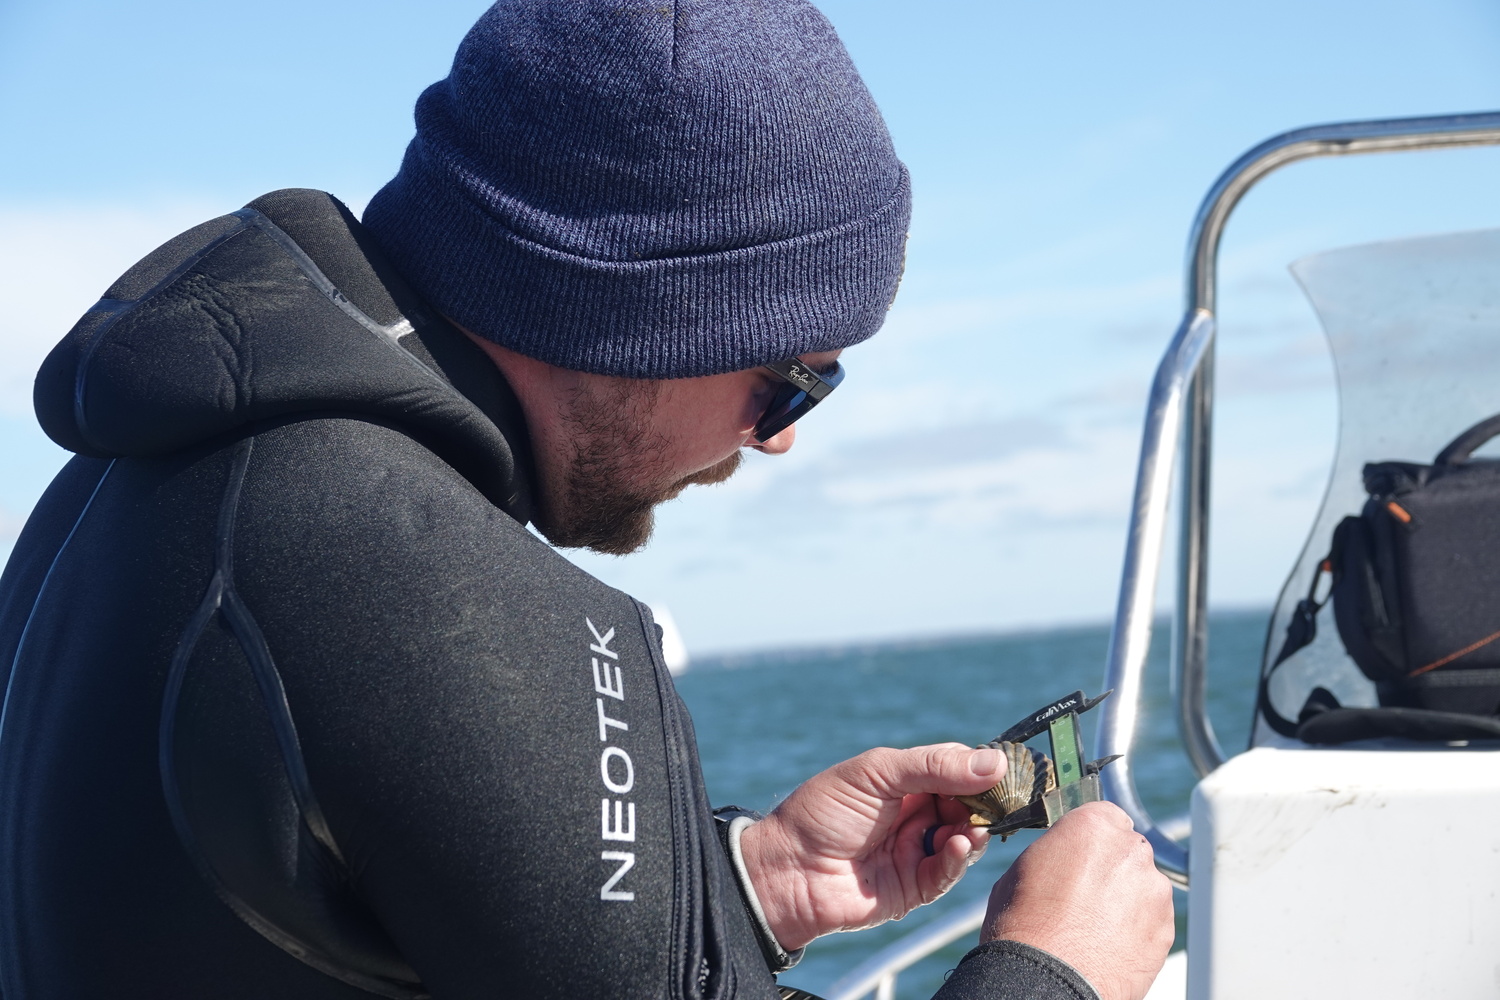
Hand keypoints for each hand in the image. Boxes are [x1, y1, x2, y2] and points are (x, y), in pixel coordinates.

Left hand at [737, 743, 1003, 950]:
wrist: (787, 871)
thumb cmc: (822, 812)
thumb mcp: (877, 774)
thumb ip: (934, 767)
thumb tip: (994, 763)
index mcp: (902, 781)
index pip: (955, 769)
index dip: (978, 769)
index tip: (1003, 768)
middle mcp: (913, 814)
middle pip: (967, 805)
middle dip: (984, 802)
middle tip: (1000, 799)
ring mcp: (915, 851)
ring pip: (964, 839)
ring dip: (975, 830)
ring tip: (975, 825)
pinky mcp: (914, 887)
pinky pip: (947, 872)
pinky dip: (959, 858)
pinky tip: (960, 844)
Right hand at [981, 801, 1173, 999]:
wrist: (1048, 982)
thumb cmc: (1026, 927)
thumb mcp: (1021, 870)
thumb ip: (1055, 852)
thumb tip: (1063, 857)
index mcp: (1092, 826)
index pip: (1103, 813)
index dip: (1089, 836)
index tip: (1080, 852)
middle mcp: (1131, 850)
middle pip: (1126, 848)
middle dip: (1109, 866)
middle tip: (1082, 893)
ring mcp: (1153, 890)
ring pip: (1142, 884)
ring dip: (1125, 897)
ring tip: (1094, 925)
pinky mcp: (1166, 928)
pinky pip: (1152, 917)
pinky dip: (1136, 926)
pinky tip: (1108, 942)